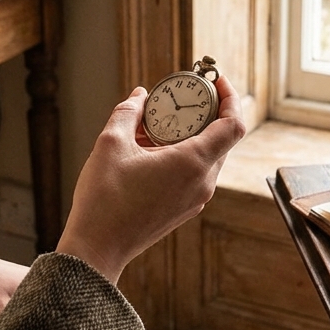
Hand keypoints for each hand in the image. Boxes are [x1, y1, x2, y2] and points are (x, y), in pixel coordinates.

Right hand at [58, 74, 246, 283]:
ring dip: (191, 135)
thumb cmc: (104, 200)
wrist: (97, 249)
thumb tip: (139, 95)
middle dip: (207, 113)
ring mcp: (196, 199)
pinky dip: (183, 155)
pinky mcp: (185, 209)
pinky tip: (152, 149)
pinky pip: (195, 174)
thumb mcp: (111, 144)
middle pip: (222, 139)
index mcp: (192, 163)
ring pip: (208, 157)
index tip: (216, 81)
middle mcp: (202, 182)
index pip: (233, 125)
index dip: (231, 98)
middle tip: (184, 96)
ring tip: (159, 123)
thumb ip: (128, 112)